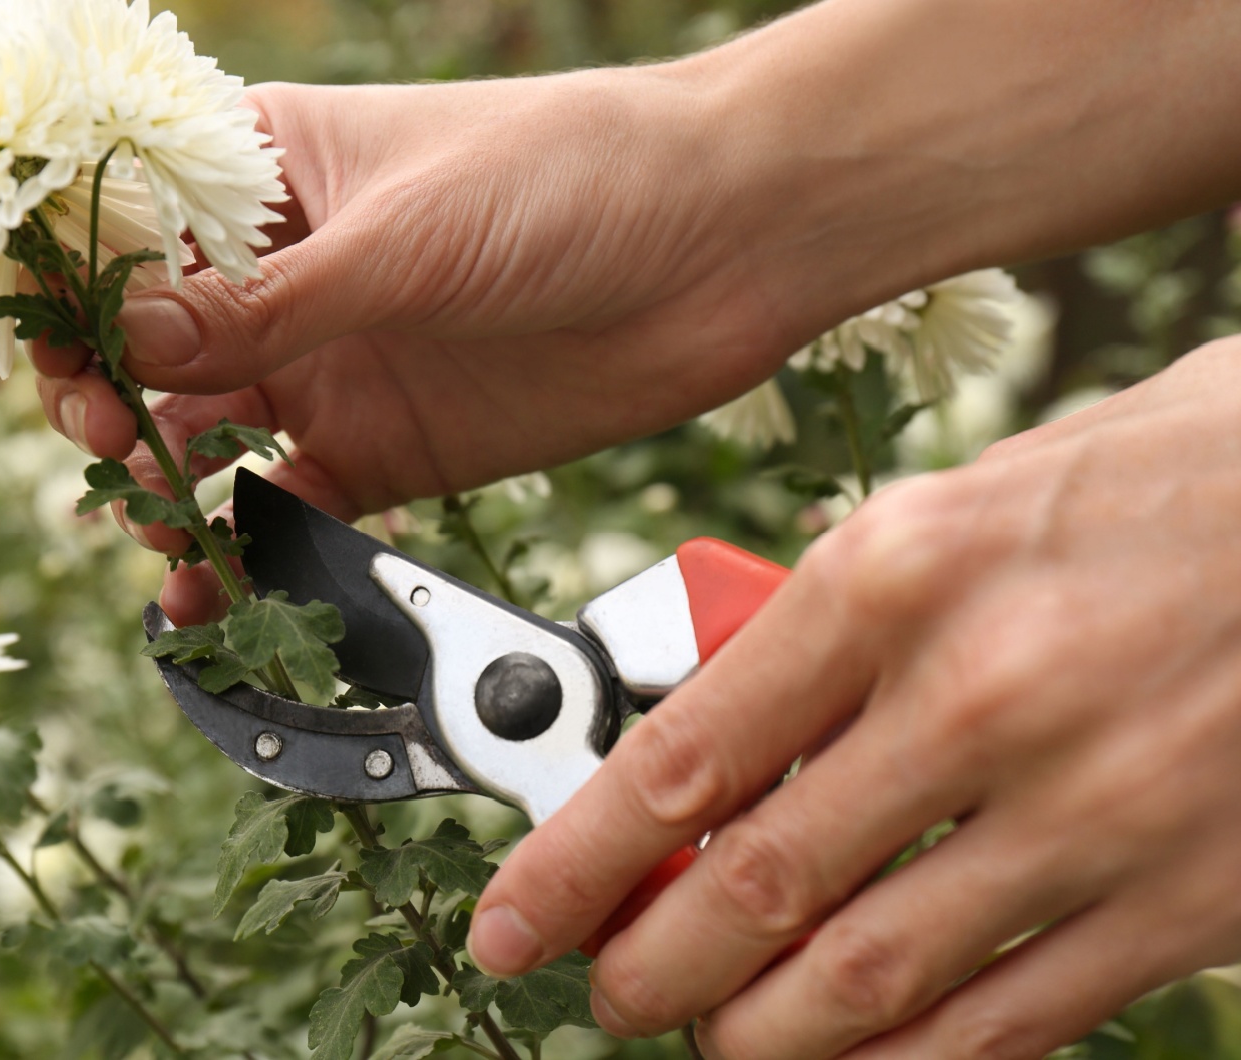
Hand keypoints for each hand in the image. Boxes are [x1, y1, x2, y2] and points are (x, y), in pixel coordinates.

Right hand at [32, 63, 822, 621]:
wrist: (728, 246)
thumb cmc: (572, 178)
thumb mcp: (404, 233)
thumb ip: (266, 305)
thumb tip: (129, 344)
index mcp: (269, 171)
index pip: (120, 223)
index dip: (64, 283)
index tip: (42, 346)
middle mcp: (287, 271)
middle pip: (143, 343)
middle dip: (104, 391)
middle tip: (107, 436)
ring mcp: (333, 362)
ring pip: (203, 434)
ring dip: (163, 481)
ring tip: (156, 522)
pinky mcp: (388, 447)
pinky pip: (287, 508)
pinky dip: (247, 547)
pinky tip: (215, 584)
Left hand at [468, 336, 1240, 1057]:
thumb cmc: (1157, 477)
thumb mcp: (960, 503)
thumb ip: (837, 616)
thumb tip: (724, 713)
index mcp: (897, 575)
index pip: (680, 760)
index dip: (571, 866)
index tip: (516, 923)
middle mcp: (980, 697)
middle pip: (758, 892)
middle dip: (651, 971)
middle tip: (610, 994)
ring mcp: (1090, 809)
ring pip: (867, 983)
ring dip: (760, 1036)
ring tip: (714, 1038)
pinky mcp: (1186, 897)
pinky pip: (1007, 1023)